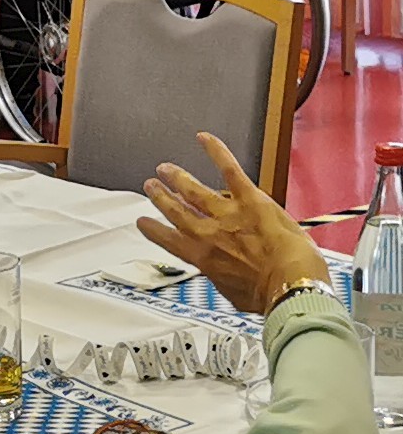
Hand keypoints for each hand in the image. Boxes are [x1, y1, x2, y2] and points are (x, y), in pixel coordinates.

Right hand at [138, 132, 329, 314]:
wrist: (290, 284)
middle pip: (176, 211)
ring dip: (177, 177)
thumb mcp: (235, 295)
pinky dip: (215, 151)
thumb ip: (225, 279)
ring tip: (165, 169)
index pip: (169, 240)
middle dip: (161, 198)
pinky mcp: (249, 199)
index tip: (143, 222)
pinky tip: (203, 138)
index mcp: (203, 258)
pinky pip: (229, 169)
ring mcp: (226, 213)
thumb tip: (228, 277)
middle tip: (151, 187)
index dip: (153, 230)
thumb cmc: (267, 295)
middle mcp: (207, 233)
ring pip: (193, 190)